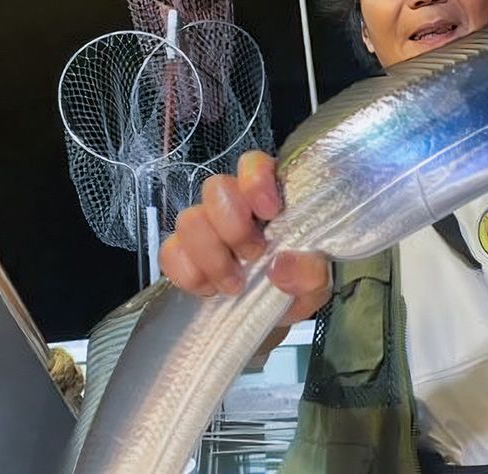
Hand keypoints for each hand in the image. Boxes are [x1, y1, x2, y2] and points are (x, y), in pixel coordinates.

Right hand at [158, 150, 331, 326]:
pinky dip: (189, 274)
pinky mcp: (182, 255)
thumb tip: (280, 265)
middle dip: (233, 227)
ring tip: (236, 285)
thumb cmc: (296, 288)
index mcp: (271, 196)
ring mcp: (204, 228)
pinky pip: (170, 253)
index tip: (270, 211)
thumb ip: (310, 273)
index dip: (255, 180)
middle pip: (215, 188)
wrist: (271, 323)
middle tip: (255, 256)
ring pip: (188, 220)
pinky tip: (211, 290)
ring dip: (212, 256)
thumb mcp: (317, 285)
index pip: (253, 164)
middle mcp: (234, 204)